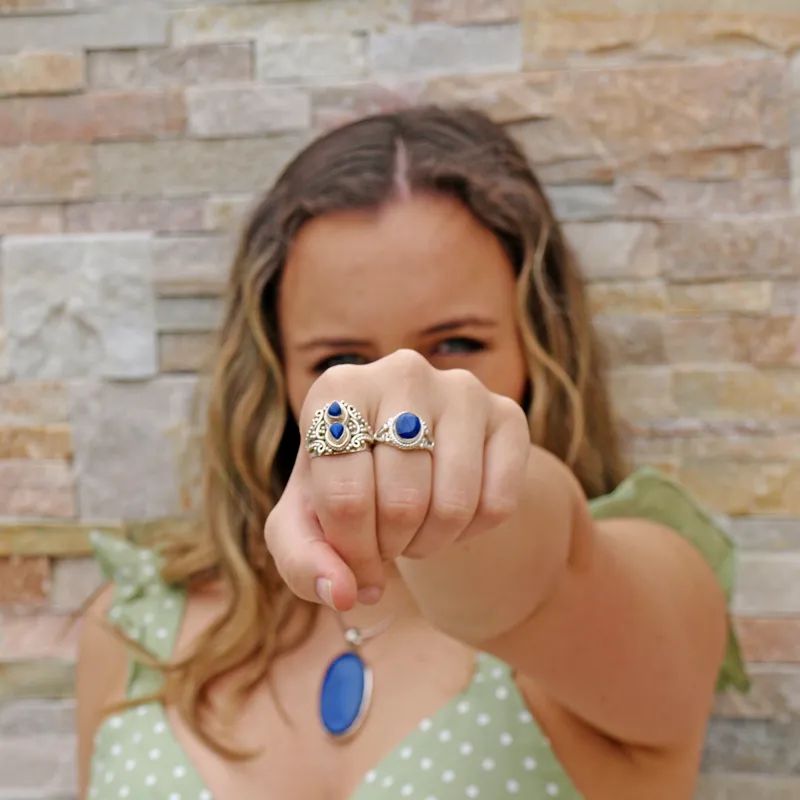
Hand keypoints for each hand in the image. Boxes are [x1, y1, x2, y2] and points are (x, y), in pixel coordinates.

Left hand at [264, 349, 529, 610]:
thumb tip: (341, 594)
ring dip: (431, 543)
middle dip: (391, 546)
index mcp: (337, 390)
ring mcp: (461, 389)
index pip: (345, 497)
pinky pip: (498, 503)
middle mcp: (401, 373)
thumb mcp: (307, 523)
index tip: (353, 561)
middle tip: (387, 540)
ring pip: (454, 505)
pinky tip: (453, 514)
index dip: (351, 552)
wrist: (413, 458)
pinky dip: (472, 532)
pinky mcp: (508, 413)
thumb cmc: (350, 486)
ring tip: (415, 530)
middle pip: (402, 504)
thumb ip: (302, 561)